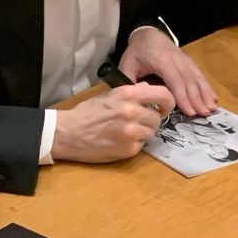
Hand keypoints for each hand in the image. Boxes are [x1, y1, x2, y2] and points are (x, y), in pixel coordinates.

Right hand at [52, 82, 174, 162]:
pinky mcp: (128, 149)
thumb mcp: (108, 95)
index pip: (163, 95)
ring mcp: (131, 132)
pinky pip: (141, 146)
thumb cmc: (87, 113)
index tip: (164, 108)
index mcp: (127, 94)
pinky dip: (133, 145)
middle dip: (150, 121)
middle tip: (137, 123)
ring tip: (125, 132)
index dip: (168, 103)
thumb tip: (150, 88)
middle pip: (157, 118)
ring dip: (142, 133)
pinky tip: (118, 141)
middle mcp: (132, 111)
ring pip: (151, 133)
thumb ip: (131, 92)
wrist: (68, 133)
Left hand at [119, 26, 216, 115]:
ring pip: (197, 78)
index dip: (183, 96)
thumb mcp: (127, 65)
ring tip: (211, 109)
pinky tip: (213, 98)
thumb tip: (133, 101)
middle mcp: (177, 60)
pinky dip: (207, 86)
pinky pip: (199, 74)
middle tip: (203, 115)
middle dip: (197, 99)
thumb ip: (128, 82)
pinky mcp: (189, 62)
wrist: (148, 34)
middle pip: (189, 81)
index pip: (174, 80)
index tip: (189, 111)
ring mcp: (185, 60)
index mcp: (161, 61)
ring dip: (205, 94)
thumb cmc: (137, 52)